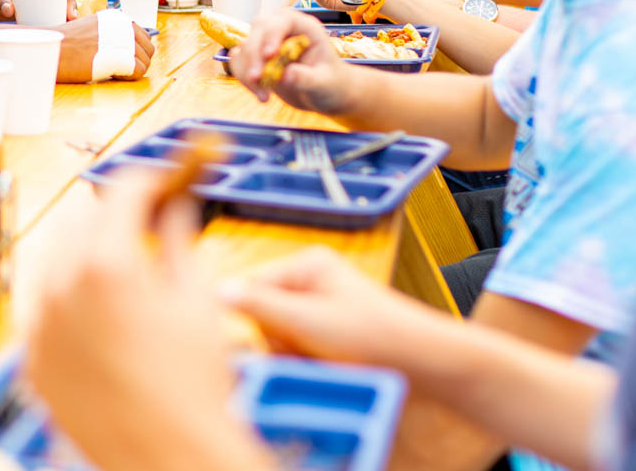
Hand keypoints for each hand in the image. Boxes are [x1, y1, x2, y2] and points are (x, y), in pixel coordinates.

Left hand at [26, 171, 276, 470]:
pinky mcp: (33, 360)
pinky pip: (40, 306)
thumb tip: (174, 207)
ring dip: (84, 249)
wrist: (168, 456)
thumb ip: (177, 239)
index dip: (149, 179)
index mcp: (105, 264)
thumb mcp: (196, 297)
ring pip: (52, 259)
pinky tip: (95, 307)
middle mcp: (60, 288)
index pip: (122, 191)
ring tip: (121, 262)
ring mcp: (39, 326)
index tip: (164, 181)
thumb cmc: (192, 387)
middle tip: (146, 217)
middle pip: (82, 218)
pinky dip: (64, 295)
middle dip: (114, 211)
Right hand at [56, 15, 153, 82]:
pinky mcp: (122, 56)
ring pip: (146, 61)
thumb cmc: (66, 44)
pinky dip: (129, 77)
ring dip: (132, 70)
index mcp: (118, 18)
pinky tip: (113, 75)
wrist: (53, 50)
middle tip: (119, 68)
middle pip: (148, 49)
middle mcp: (124, 25)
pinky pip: (140, 71)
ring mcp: (124, 40)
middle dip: (137, 61)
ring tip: (113, 71)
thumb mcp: (91, 29)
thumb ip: (111, 33)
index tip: (118, 58)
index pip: (143, 37)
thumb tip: (131, 47)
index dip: (134, 52)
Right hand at [221, 246, 420, 366]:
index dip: (252, 317)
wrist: (421, 366)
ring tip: (323, 362)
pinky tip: (326, 370)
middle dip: (278, 341)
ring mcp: (320, 311)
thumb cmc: (371, 335)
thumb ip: (260, 307)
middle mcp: (311, 283)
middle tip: (307, 351)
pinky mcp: (328, 337)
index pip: (252, 286)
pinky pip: (297, 353)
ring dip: (293, 357)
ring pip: (278, 339)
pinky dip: (306, 366)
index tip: (262, 338)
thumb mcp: (308, 321)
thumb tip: (214, 291)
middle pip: (263, 315)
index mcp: (307, 265)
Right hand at [228, 9, 348, 111]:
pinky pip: (240, 62)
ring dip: (247, 71)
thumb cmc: (331, 83)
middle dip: (254, 54)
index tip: (269, 55)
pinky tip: (261, 95)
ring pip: (245, 47)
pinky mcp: (257, 58)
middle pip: (258, 30)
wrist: (325, 94)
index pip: (283, 20)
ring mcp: (267, 42)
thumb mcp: (324, 83)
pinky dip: (243, 78)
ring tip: (264, 96)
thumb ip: (307, 78)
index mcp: (304, 27)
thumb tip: (286, 75)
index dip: (273, 34)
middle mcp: (283, 30)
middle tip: (257, 79)